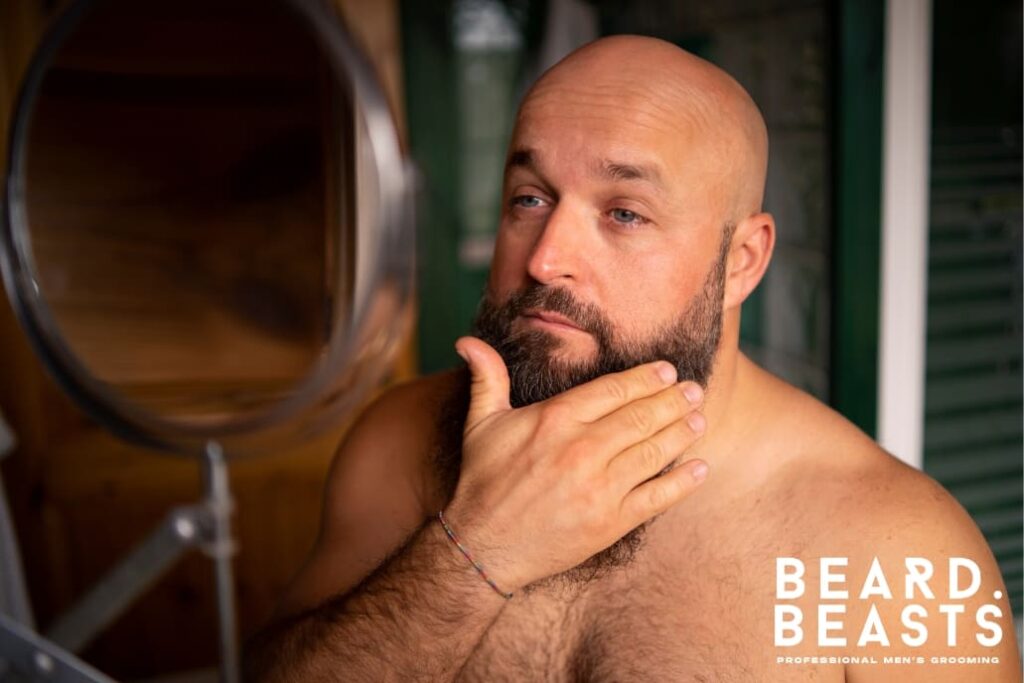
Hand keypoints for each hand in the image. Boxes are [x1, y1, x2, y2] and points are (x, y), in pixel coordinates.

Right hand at [443, 336, 707, 590]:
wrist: (484, 548)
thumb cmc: (483, 481)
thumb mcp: (480, 424)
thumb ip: (487, 378)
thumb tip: (467, 341)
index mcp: (556, 418)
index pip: (614, 389)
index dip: (646, 378)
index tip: (667, 370)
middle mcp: (582, 448)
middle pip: (642, 416)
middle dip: (674, 400)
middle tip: (695, 389)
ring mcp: (600, 487)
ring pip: (654, 451)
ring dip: (682, 432)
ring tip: (699, 418)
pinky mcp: (611, 522)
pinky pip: (657, 497)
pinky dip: (683, 482)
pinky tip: (699, 468)